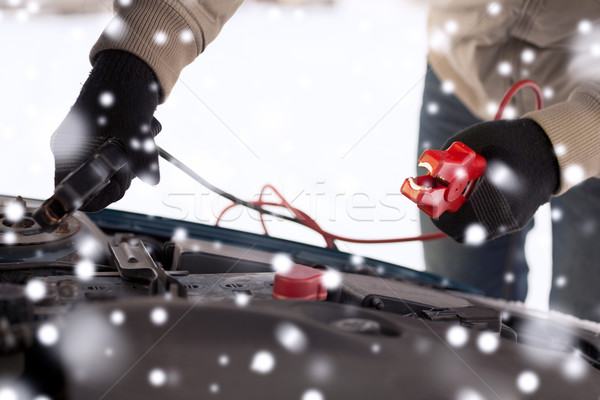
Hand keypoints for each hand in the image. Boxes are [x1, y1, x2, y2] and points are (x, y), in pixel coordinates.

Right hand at [51, 50, 161, 211]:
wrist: (131, 67)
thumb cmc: (126, 93)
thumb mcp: (136, 129)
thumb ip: (141, 158)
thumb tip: (150, 179)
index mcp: (68, 147)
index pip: (73, 192)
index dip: (99, 194)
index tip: (119, 183)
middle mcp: (72, 149)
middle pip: (97, 186)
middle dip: (123, 175)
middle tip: (136, 155)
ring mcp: (86, 146)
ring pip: (112, 174)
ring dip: (133, 162)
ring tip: (142, 136)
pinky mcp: (101, 141)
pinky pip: (118, 161)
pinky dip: (134, 152)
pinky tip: (142, 134)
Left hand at [431, 119, 558, 242]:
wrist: (550, 147)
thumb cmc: (508, 140)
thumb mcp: (469, 142)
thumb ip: (444, 162)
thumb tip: (427, 179)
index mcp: (492, 199)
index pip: (453, 225)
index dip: (435, 215)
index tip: (427, 201)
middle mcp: (504, 217)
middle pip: (462, 232)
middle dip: (446, 216)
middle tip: (438, 199)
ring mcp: (513, 222)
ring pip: (476, 230)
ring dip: (460, 215)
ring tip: (456, 193)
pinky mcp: (518, 220)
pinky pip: (490, 225)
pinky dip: (476, 213)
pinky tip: (474, 193)